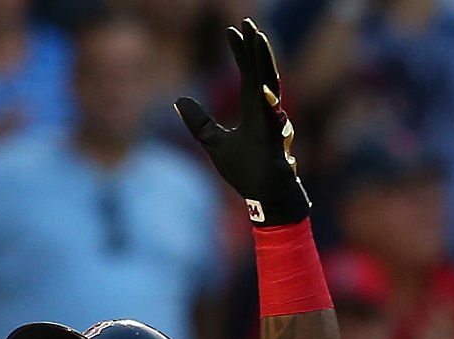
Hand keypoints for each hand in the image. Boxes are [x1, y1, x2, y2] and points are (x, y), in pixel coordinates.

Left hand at [175, 18, 309, 225]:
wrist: (268, 200)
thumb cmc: (247, 171)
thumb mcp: (215, 143)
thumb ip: (199, 122)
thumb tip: (179, 99)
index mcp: (254, 111)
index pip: (247, 74)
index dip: (241, 52)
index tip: (232, 29)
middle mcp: (266, 114)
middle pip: (261, 73)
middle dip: (254, 48)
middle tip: (247, 22)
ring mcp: (272, 127)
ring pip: (270, 89)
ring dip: (264, 64)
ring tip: (257, 39)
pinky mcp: (274, 145)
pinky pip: (273, 121)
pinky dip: (270, 104)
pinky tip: (264, 90)